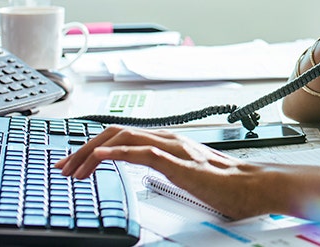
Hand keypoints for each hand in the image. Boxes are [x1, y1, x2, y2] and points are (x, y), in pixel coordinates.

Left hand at [55, 125, 273, 219]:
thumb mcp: (187, 175)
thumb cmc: (229, 184)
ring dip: (93, 152)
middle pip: (116, 133)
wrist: (256, 187)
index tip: (73, 162)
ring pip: (124, 138)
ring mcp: (174, 149)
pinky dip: (118, 153)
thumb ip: (167, 169)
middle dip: (83, 148)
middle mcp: (168, 140)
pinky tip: (101, 158)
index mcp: (169, 142)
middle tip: (64, 166)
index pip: (122, 136)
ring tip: (74, 167)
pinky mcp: (179, 164)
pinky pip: (143, 153)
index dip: (93, 146)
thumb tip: (148, 175)